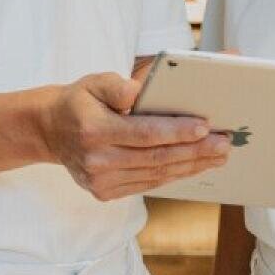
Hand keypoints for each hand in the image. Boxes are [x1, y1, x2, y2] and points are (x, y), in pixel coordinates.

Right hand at [40, 73, 230, 201]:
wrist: (51, 130)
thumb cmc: (79, 102)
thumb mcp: (92, 82)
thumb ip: (115, 85)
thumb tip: (138, 93)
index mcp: (93, 131)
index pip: (144, 134)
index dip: (176, 131)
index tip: (205, 127)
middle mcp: (96, 161)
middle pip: (156, 158)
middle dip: (195, 151)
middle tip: (224, 143)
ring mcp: (100, 181)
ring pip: (156, 175)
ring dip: (190, 165)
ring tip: (217, 155)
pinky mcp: (105, 192)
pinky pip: (148, 184)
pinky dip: (174, 175)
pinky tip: (193, 165)